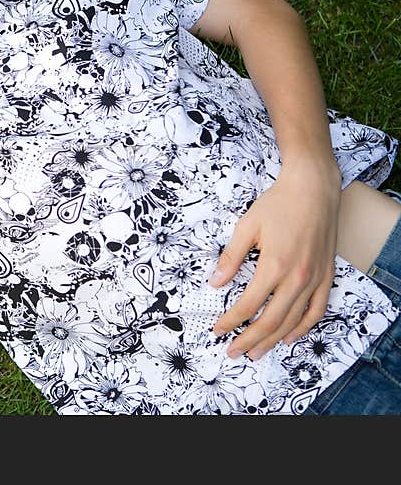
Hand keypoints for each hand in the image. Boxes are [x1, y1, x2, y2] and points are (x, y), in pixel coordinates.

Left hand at [209, 159, 341, 359]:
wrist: (313, 189)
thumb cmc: (277, 204)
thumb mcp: (246, 227)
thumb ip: (231, 258)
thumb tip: (215, 283)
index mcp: (273, 266)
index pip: (248, 304)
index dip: (231, 321)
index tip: (217, 329)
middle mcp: (297, 278)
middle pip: (270, 321)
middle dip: (248, 340)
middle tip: (232, 352)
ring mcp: (315, 279)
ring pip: (293, 321)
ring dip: (273, 341)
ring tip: (256, 353)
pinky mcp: (327, 276)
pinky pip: (317, 311)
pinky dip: (303, 327)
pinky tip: (289, 336)